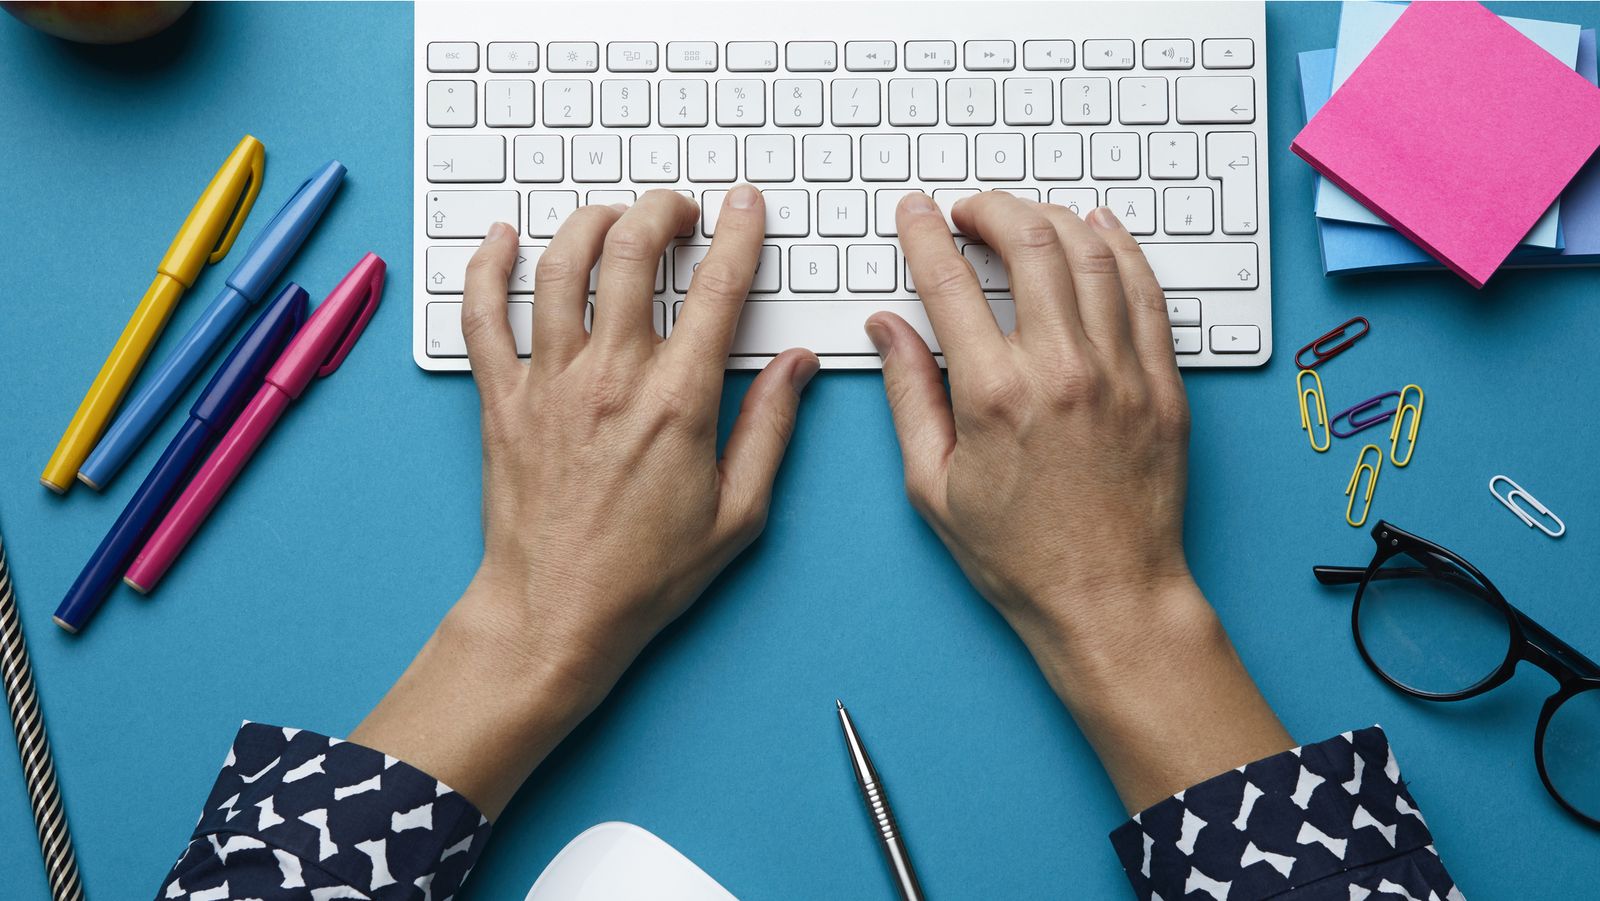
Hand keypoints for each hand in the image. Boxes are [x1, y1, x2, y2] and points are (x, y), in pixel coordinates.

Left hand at [354, 186, 817, 815]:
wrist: (555, 614)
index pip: (716, 289)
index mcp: (677, 402)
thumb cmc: (645, 575)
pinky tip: (499, 239)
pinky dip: (486, 266)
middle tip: (681, 211)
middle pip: (632, 252)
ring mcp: (549, 383)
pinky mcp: (502, 399)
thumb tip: (797, 366)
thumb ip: (772, 429)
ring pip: (560, 266)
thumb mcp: (738, 513)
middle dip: (663, 211)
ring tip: (614, 217)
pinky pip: (482, 314)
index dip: (738, 234)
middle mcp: (610, 378)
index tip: (745, 207)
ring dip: (591, 222)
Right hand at [870, 192, 1289, 810]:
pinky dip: (1120, 247)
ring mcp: (1121, 371)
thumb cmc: (1019, 556)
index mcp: (995, 394)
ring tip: (1023, 217)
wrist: (1110, 599)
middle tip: (968, 210)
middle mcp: (1062, 369)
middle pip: (1029, 242)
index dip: (925, 234)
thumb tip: (888, 328)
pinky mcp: (1162, 383)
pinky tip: (1099, 229)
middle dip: (990, 208)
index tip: (916, 214)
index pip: (951, 281)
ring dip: (1050, 217)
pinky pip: (1145, 290)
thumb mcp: (933, 485)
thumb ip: (908, 394)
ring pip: (1091, 253)